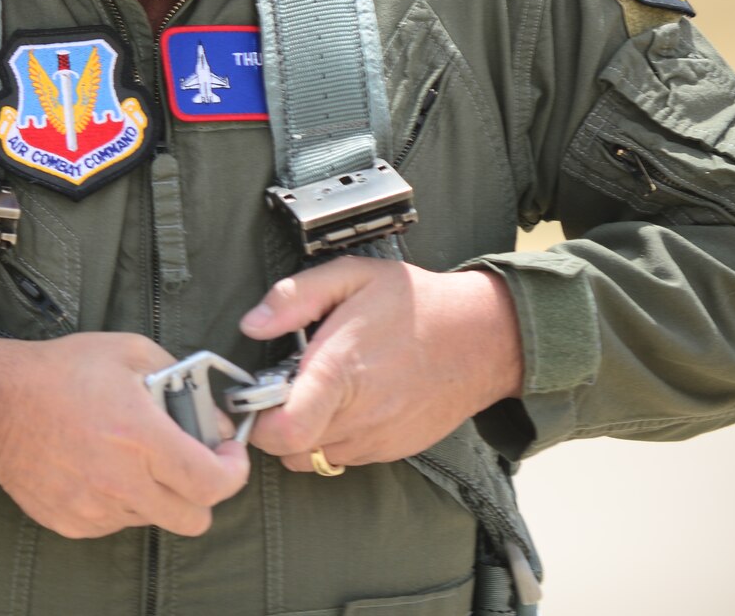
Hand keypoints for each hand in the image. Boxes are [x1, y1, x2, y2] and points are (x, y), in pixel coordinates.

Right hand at [0, 333, 249, 538]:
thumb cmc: (58, 371)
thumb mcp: (128, 351)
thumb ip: (182, 378)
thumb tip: (213, 418)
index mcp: (139, 436)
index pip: (213, 483)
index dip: (232, 472)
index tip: (228, 455)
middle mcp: (120, 480)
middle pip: (193, 518)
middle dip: (200, 492)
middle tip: (188, 464)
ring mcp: (94, 507)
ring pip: (153, 519)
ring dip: (155, 494)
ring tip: (130, 459)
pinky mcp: (72, 522)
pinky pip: (115, 522)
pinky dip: (119, 502)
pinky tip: (99, 469)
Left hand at [239, 259, 523, 471]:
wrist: (484, 337)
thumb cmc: (417, 304)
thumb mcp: (351, 277)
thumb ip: (293, 297)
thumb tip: (252, 323)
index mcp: (340, 373)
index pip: (285, 432)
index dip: (255, 422)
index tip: (250, 396)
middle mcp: (359, 416)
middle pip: (289, 449)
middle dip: (271, 424)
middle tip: (276, 388)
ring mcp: (378, 439)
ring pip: (313, 457)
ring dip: (301, 433)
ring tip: (311, 393)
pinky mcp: (393, 450)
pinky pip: (343, 457)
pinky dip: (330, 438)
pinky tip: (342, 404)